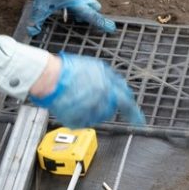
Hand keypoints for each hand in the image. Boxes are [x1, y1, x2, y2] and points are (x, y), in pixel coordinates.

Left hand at [28, 0, 114, 36]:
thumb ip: (38, 18)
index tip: (111, 28)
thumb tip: (32, 29)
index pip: (92, 17)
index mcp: (77, 3)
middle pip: (93, 7)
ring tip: (63, 4)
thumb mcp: (42, 4)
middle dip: (89, 13)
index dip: (102, 23)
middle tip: (77, 17)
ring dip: (79, 2)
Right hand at [30, 52, 144, 127]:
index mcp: (107, 81)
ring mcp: (91, 107)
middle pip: (111, 110)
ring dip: (90, 112)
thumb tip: (113, 86)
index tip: (139, 120)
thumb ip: (105, 78)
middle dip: (106, 109)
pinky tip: (70, 106)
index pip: (126, 99)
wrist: (49, 76)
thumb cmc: (66, 69)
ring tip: (77, 100)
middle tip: (96, 107)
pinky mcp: (80, 118)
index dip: (132, 111)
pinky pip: (84, 122)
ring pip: (98, 117)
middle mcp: (103, 95)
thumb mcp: (92, 67)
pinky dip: (78, 117)